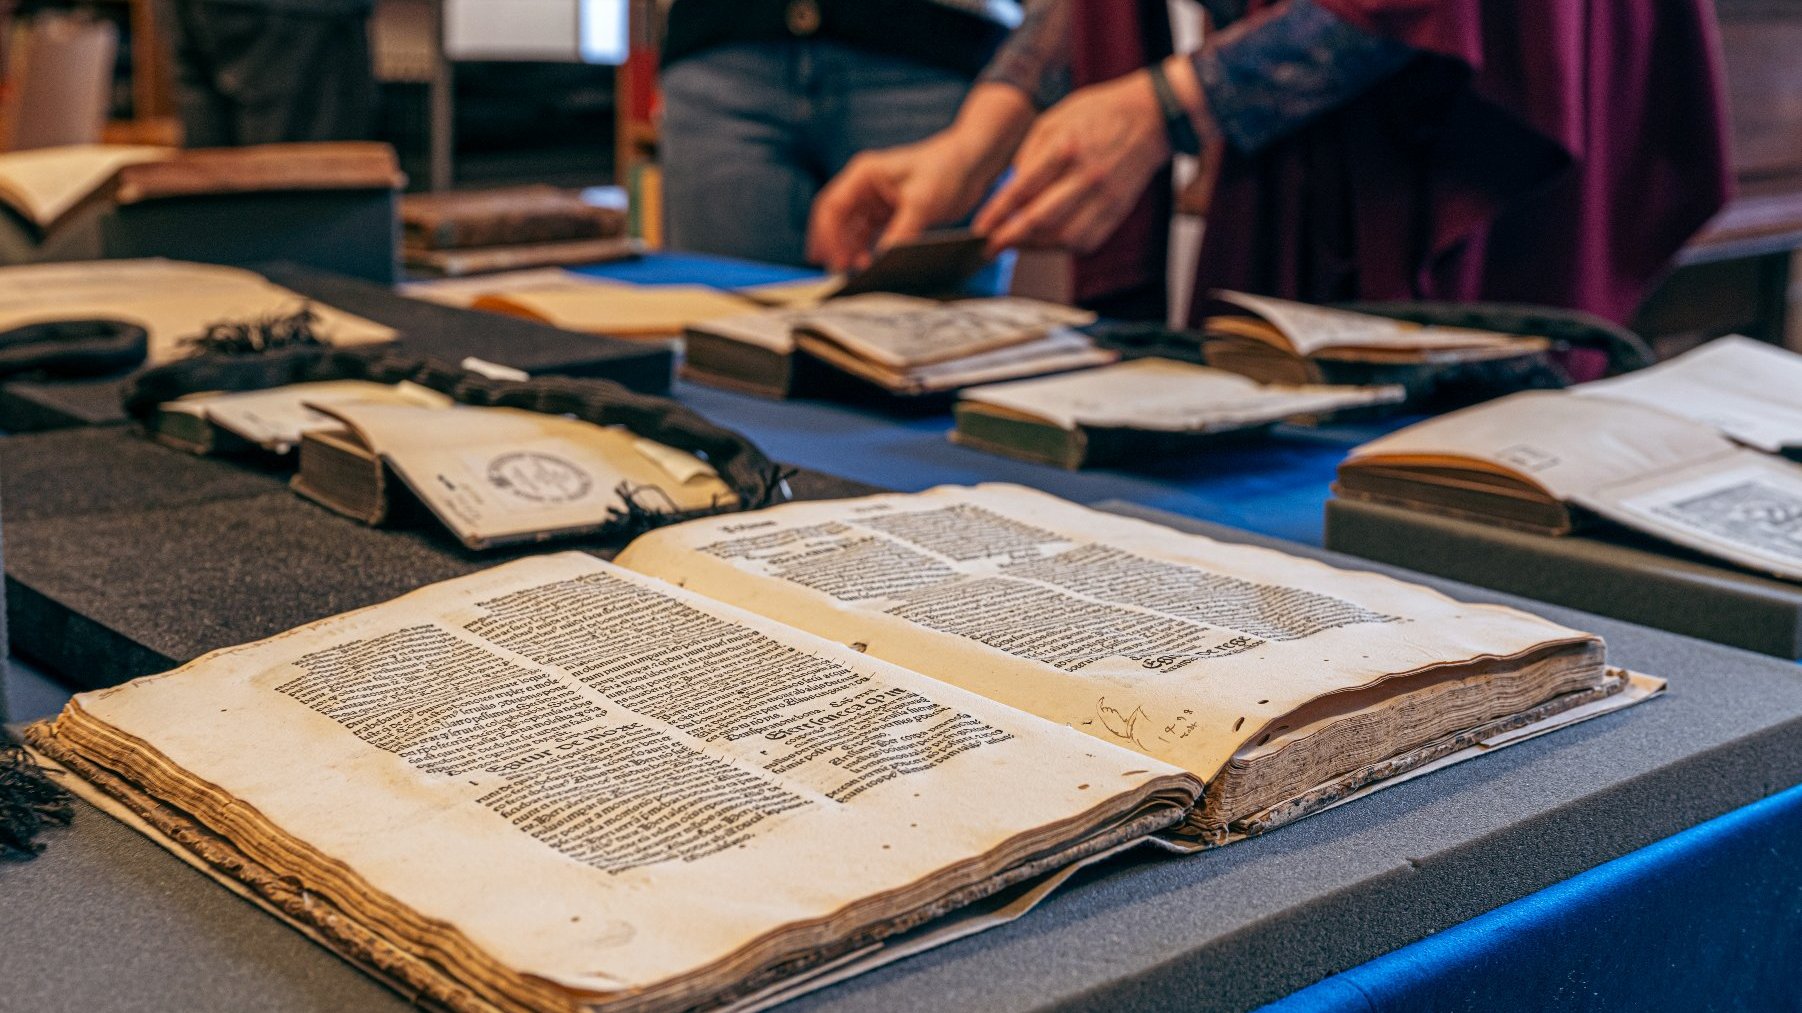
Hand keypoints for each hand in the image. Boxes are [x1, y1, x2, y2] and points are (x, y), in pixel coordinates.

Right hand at [806, 133, 991, 272]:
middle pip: (836, 222)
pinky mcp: (889, 216)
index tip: (834, 260)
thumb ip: (901, 231)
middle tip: (838, 274)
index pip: (832, 207)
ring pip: (851, 233)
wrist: (973, 164)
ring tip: (856, 276)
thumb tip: (883, 260)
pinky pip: (870, 238)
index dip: (827, 235)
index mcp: (864, 175)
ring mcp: (875, 203)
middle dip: (834, 247)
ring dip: (850, 252)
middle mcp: (864, 188)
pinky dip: (867, 253)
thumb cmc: (946, 170)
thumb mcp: (922, 202)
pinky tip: (872, 268)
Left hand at [974, 69, 1170, 255]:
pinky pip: (1086, 242)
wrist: (1150, 118)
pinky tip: (1048, 241)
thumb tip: (1011, 191)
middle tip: (990, 246)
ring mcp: (1104, 197)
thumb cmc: (1100, 114)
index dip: (997, 214)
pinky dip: (1062, 247)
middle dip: (1009, 238)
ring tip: (1017, 244)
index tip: (980, 229)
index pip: (1022, 189)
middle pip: (1040, 220)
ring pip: (1063, 237)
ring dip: (1035, 247)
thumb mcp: (1054, 119)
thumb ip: (1029, 155)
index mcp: (1066, 148)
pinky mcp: (1117, 211)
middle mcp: (1086, 176)